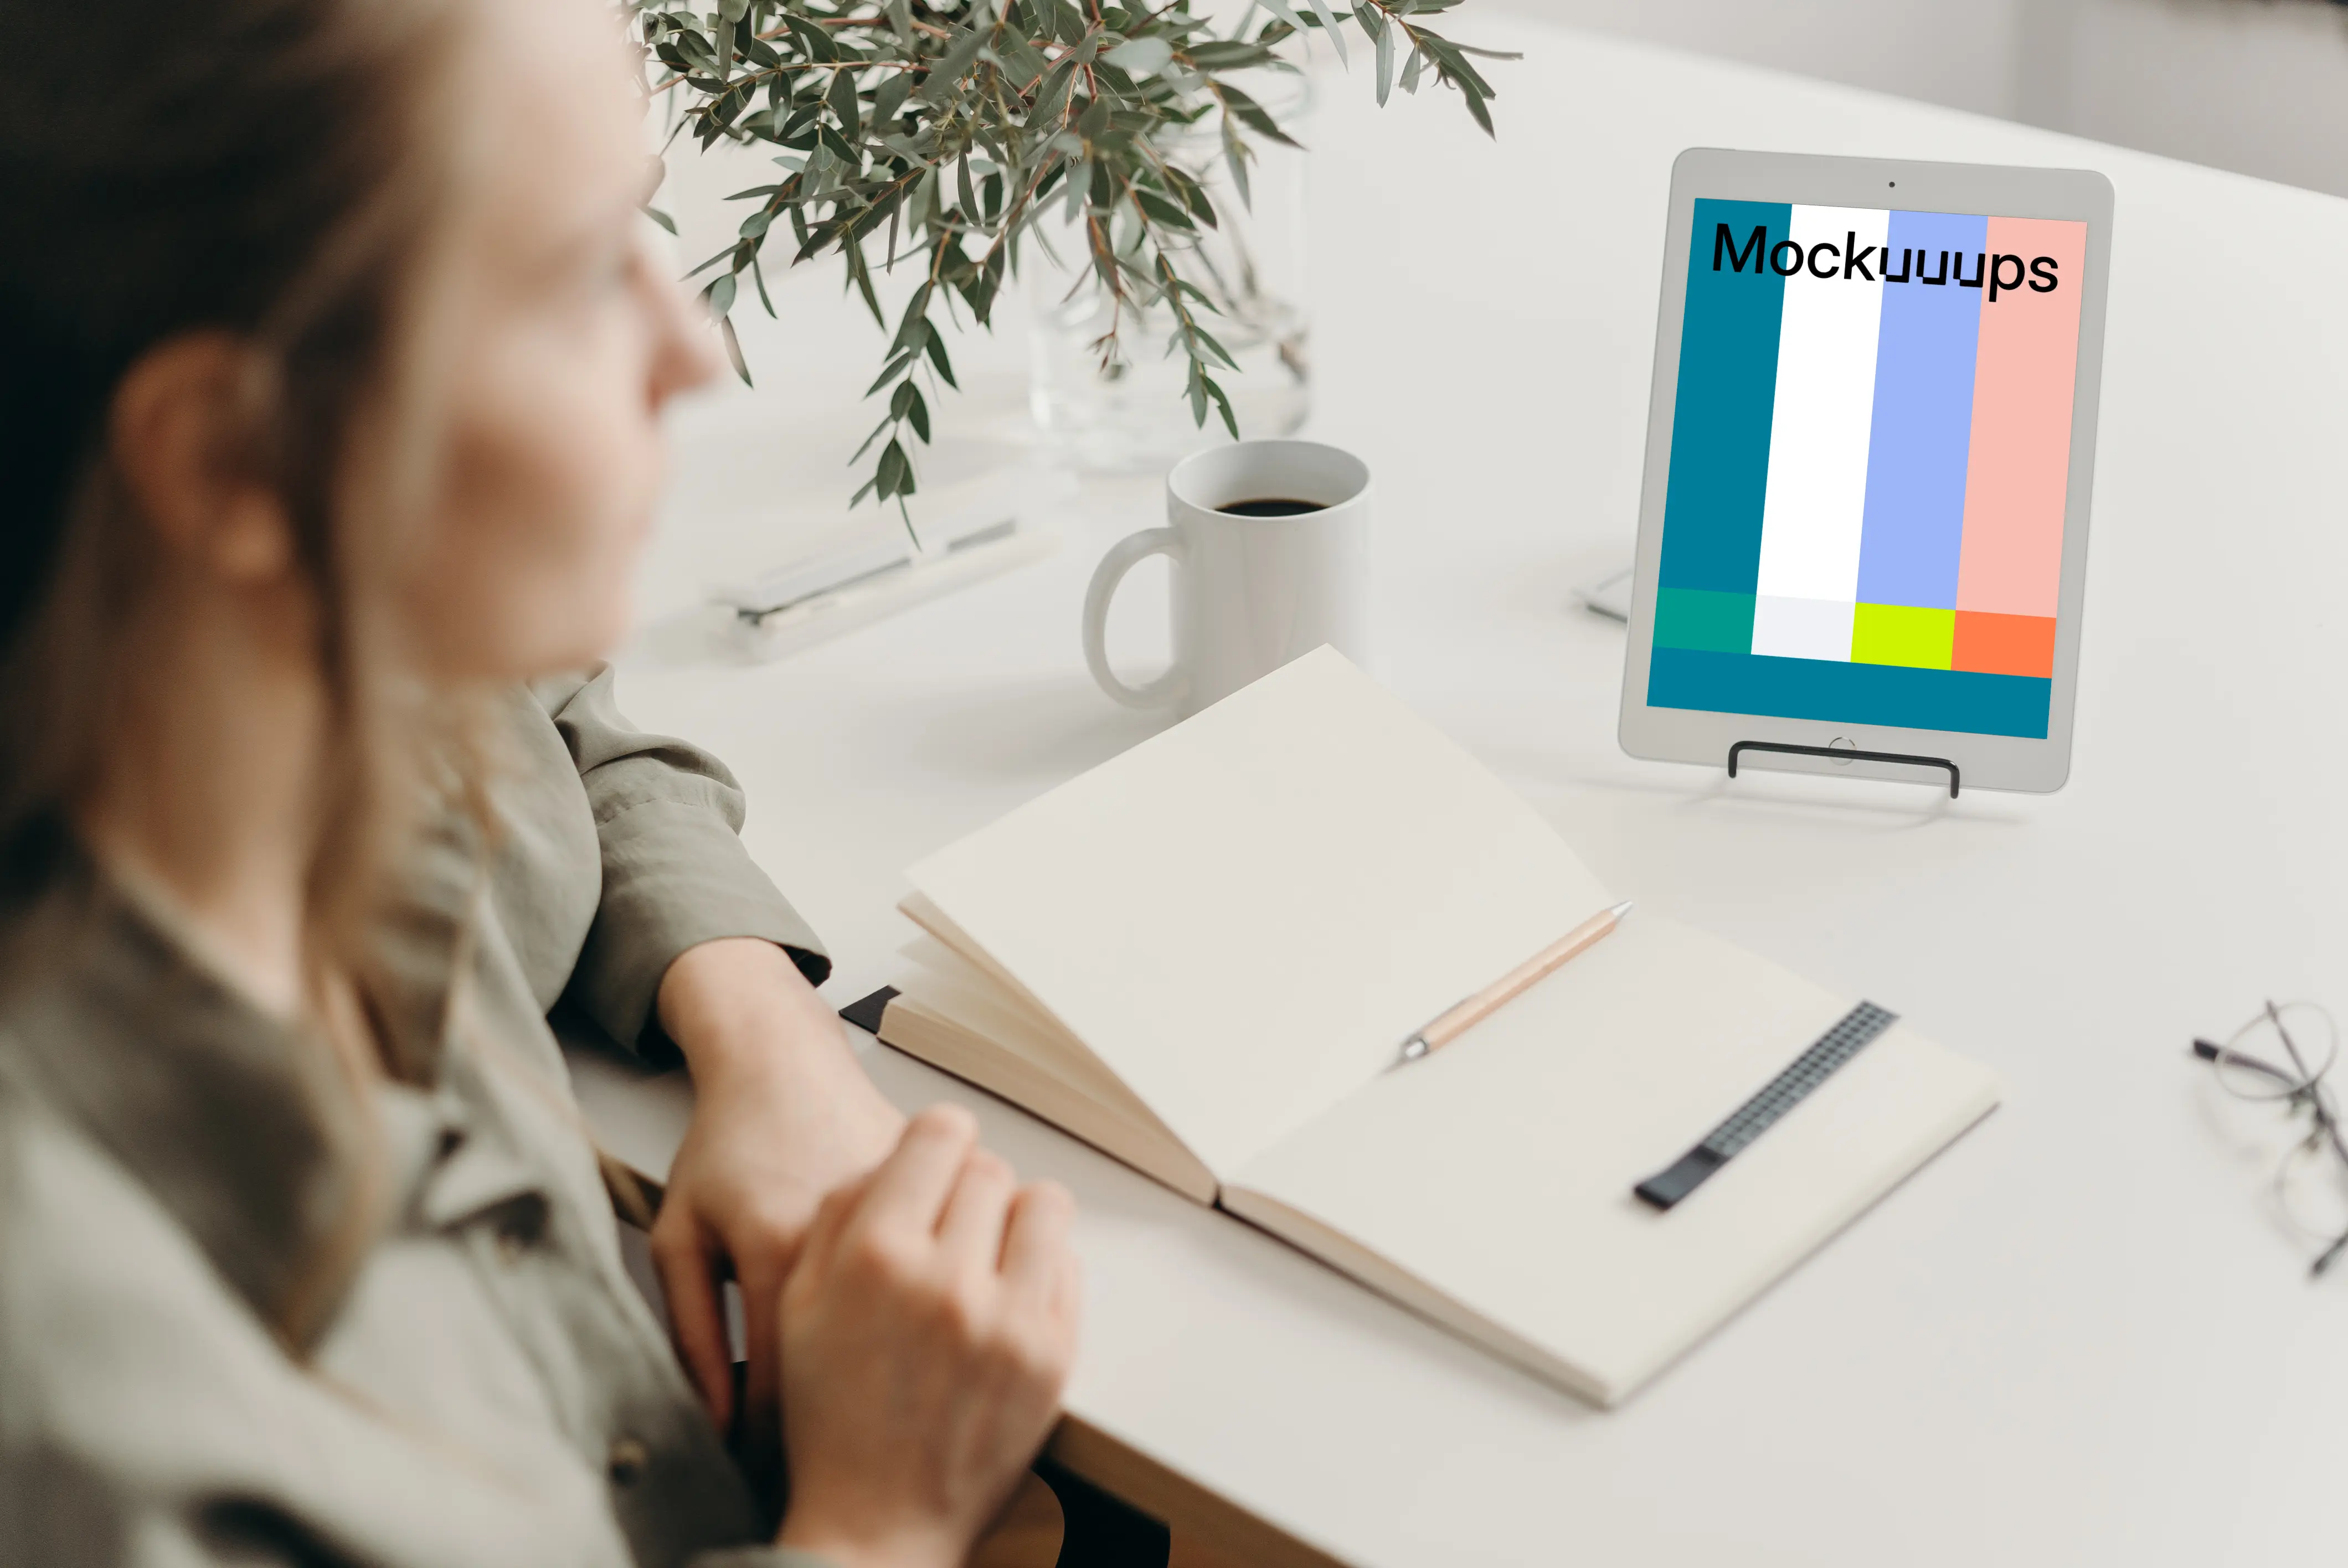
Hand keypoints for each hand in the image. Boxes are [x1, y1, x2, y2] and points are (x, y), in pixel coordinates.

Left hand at [651, 938, 905, 1441]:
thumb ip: (692, 1332)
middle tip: (812, 1453)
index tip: (762, 1473)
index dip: (768, 1445)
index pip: (780, 1386)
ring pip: (906, 1324)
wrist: (783, 1061)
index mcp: (778, 1248)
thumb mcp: (681, 1235)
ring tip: (856, 1403)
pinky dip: (913, 1313)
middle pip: (852, 1367)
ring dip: (884, 1370)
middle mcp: (851, 1236)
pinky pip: (934, 1274)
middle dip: (833, 1423)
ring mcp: (902, 1217)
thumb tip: (715, 1422)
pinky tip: (889, 1338)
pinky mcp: (934, 1203)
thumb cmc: (729, 1144)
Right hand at [775, 1107, 1080, 1567]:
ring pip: (1042, 1204)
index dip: (937, 1138)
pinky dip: (1040, 1267)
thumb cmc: (830, 1416)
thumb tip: (895, 1156)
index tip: (933, 1154)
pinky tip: (1004, 1294)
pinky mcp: (1053, 1355)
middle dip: (968, 1184)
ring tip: (985, 1249)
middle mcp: (946, 1280)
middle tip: (948, 1219)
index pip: (940, 1134)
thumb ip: (842, 1214)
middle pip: (989, 1168)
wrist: (876, 1523)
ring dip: (1015, 1216)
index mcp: (876, 1257)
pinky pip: (1068, 1264)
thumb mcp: (799, 1302)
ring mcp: (1008, 1320)